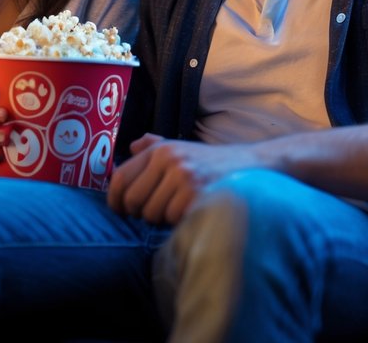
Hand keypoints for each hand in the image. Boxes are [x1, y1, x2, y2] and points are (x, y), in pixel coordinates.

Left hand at [106, 134, 259, 224]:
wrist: (253, 164)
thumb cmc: (212, 162)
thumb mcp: (182, 148)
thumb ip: (155, 146)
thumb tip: (132, 147)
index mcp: (160, 150)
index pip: (121, 177)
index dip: (114, 199)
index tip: (119, 210)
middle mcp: (169, 160)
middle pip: (134, 200)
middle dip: (141, 213)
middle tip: (156, 212)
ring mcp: (185, 177)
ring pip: (153, 214)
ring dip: (163, 219)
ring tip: (180, 208)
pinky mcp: (199, 194)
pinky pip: (174, 220)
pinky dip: (180, 222)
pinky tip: (192, 212)